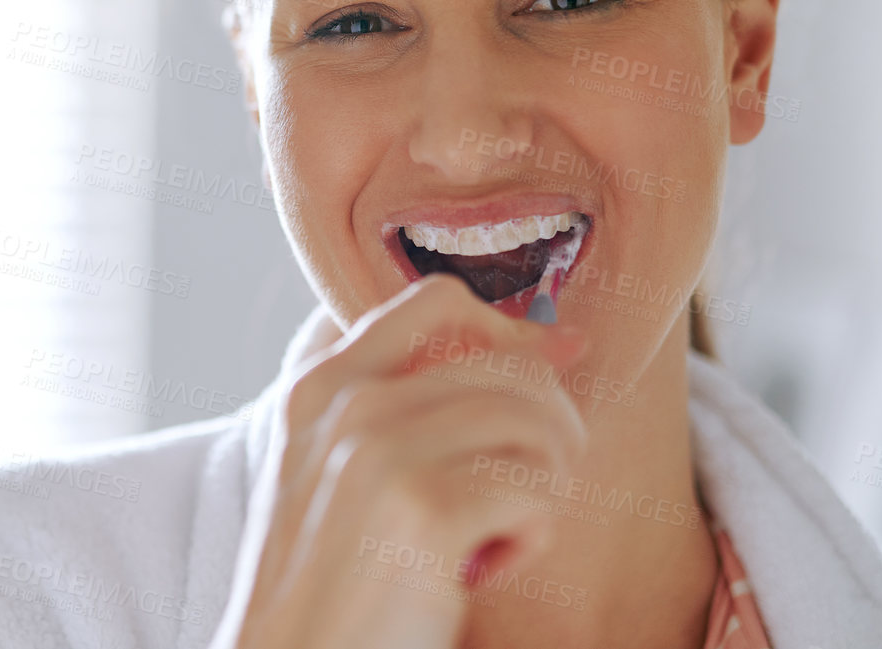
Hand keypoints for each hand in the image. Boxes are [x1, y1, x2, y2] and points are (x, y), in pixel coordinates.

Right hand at [208, 274, 590, 648]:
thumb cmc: (329, 579)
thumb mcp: (334, 468)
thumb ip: (398, 402)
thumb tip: (548, 345)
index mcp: (319, 383)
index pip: (435, 302)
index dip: (513, 330)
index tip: (563, 358)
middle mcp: (347, 402)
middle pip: (509, 368)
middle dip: (550, 429)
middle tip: (528, 491)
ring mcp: (380, 452)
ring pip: (534, 423)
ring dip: (542, 486)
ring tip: (494, 533)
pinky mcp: (424, 511)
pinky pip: (536, 492)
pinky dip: (530, 537)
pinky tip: (484, 568)